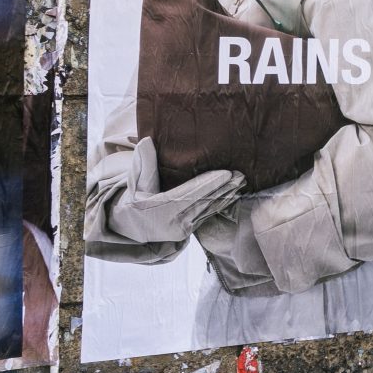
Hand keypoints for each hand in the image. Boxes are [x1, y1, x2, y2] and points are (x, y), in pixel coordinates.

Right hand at [103, 137, 244, 244]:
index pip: (188, 194)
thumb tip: (146, 141)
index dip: (208, 184)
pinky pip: (207, 216)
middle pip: (203, 202)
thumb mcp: (136, 180)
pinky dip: (220, 205)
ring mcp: (182, 229)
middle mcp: (173, 221)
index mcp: (159, 208)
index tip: (225, 173)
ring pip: (208, 210)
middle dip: (223, 189)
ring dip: (226, 196)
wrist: (131, 225)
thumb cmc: (135, 197)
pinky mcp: (188, 231)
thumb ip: (143, 162)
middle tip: (241, 176)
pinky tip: (232, 195)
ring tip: (241, 183)